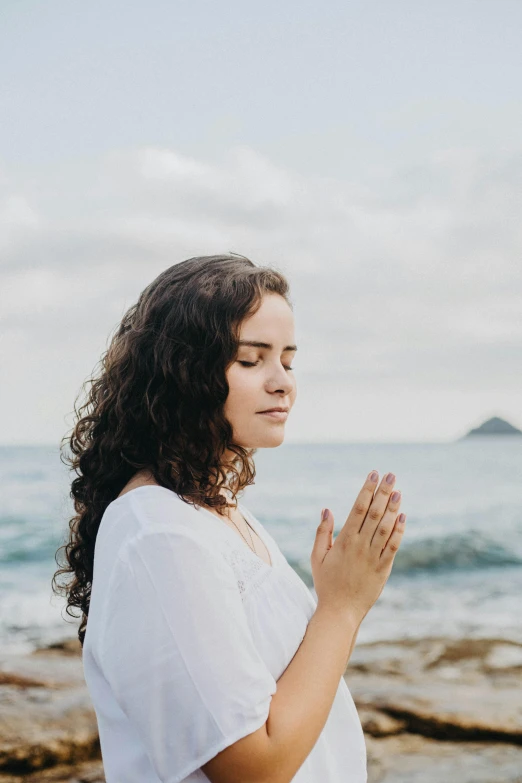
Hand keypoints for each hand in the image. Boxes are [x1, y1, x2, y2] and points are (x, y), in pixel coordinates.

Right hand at [310, 470, 405, 624]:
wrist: (340, 611)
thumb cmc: (327, 583)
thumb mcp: (318, 557)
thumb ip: (323, 533)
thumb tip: (327, 510)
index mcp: (344, 541)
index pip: (358, 509)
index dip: (367, 490)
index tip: (373, 475)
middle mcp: (360, 546)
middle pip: (374, 513)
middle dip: (383, 492)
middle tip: (391, 475)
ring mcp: (373, 557)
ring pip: (385, 527)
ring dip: (393, 508)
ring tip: (399, 491)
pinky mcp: (383, 568)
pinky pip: (393, 546)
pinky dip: (399, 531)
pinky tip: (403, 517)